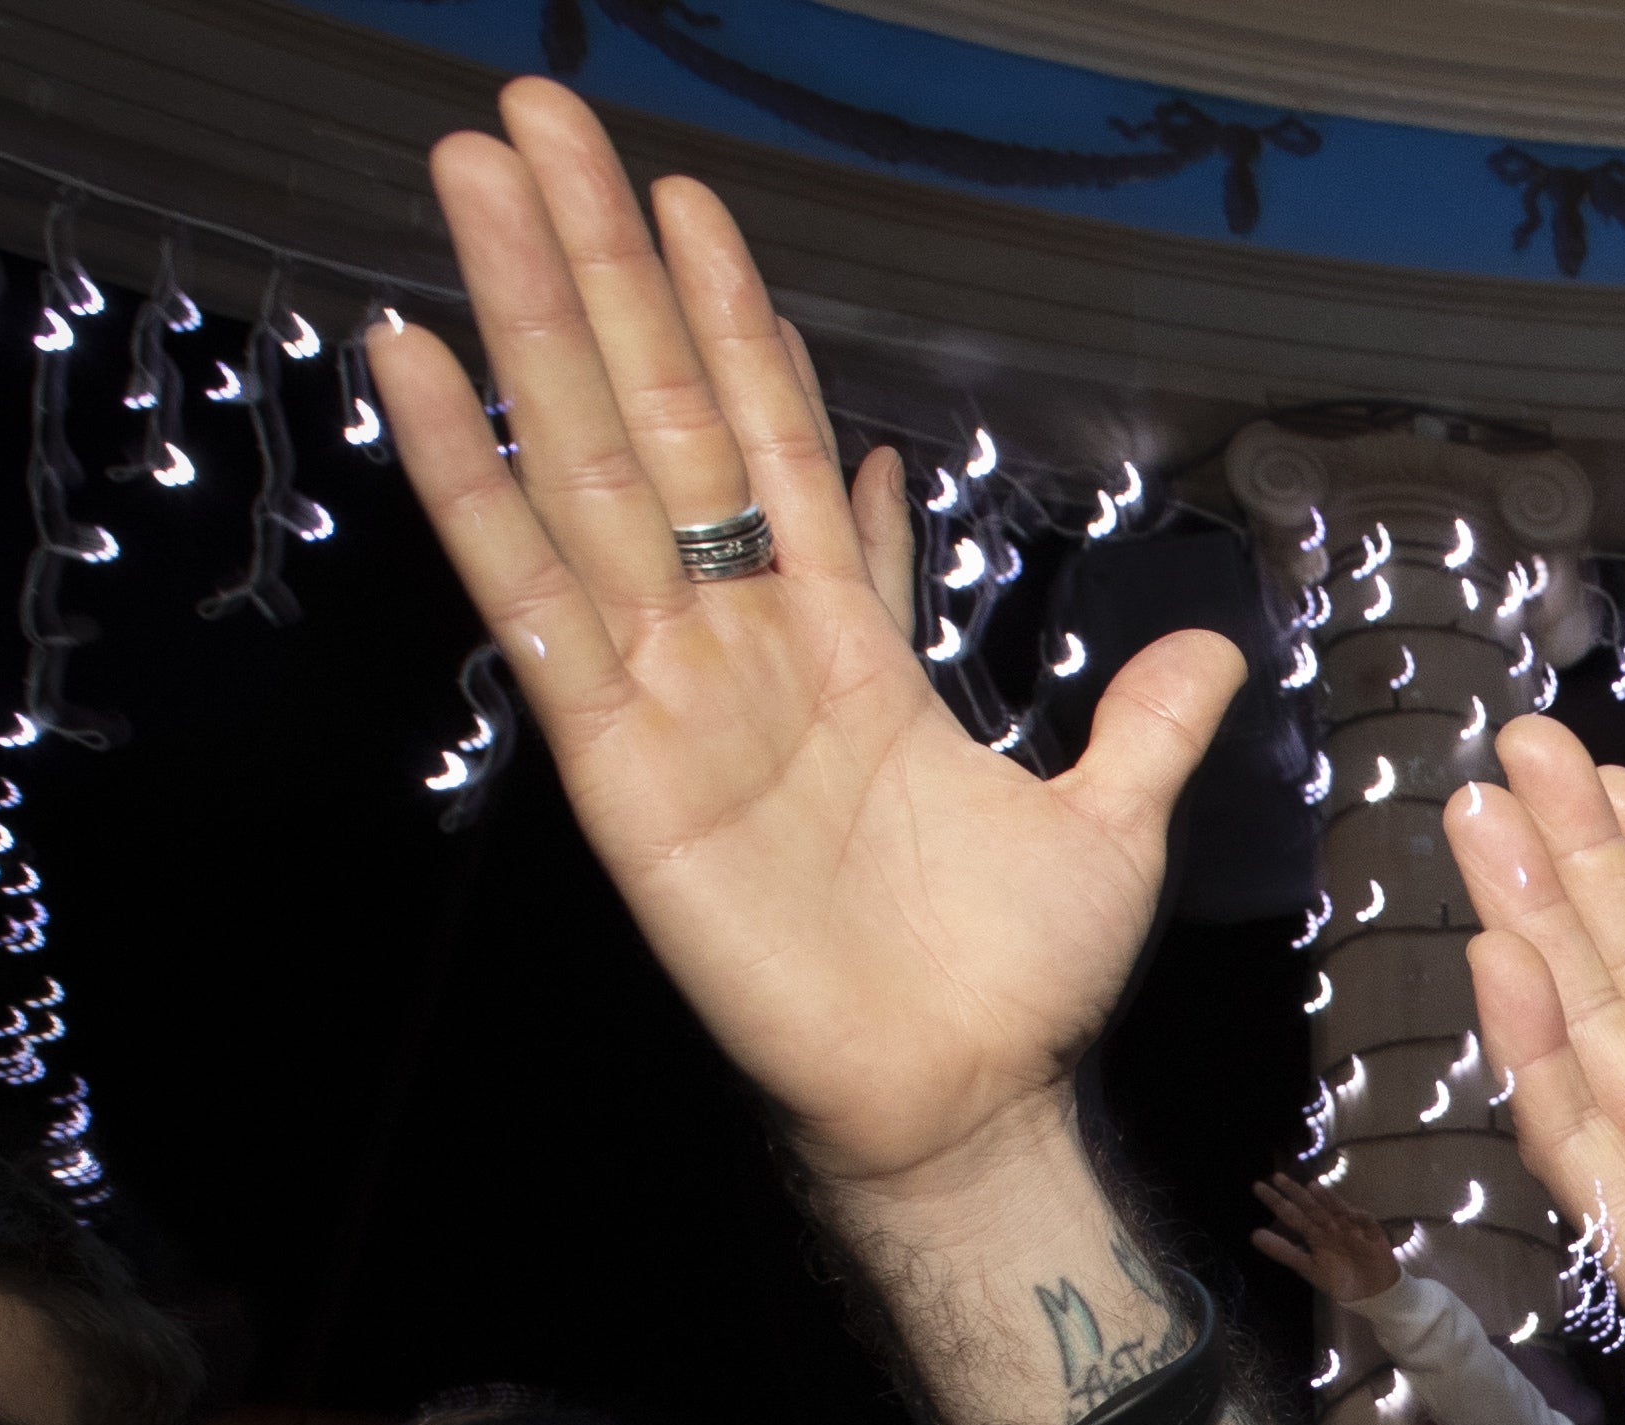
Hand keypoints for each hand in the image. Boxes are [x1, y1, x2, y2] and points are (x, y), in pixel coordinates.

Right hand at [365, 80, 1244, 1220]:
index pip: (770, 437)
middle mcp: (740, 642)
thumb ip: (1144, 724)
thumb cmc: (1013, 980)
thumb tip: (1210, 646)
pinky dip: (472, 485)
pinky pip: (537, 601)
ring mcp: (669, 690)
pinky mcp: (618, 762)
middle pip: (658, 412)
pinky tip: (414, 368)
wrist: (963, 1103)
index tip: (683, 198)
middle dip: (599, 267)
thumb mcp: (1111, 824)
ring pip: (585, 467)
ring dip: (524, 321)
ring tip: (470, 181)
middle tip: (537, 120)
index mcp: (844, 641)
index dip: (729, 316)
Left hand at [1247, 1169, 1408, 1306]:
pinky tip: (1351, 1213)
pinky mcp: (1372, 1233)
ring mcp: (1350, 1227)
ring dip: (1326, 1199)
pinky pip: (1365, 1223)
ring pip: (1336, 1210)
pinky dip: (1359, 1218)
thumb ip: (1283, 1251)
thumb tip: (1253, 1235)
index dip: (1277, 1201)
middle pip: (1310, 1207)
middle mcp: (1329, 1226)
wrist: (1372, 1293)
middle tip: (1277, 1177)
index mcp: (1313, 1234)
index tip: (1257, 1187)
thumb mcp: (1308, 1267)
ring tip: (1312, 1188)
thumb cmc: (1339, 1279)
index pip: (1291, 1215)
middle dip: (1295, 1193)